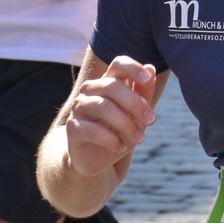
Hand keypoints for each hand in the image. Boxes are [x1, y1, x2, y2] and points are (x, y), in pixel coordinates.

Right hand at [63, 56, 157, 178]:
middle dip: (135, 103)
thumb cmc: (119, 130)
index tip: (147, 78)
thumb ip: (143, 92)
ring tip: (139, 138)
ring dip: (125, 124)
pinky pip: (92, 129)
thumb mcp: (137, 113)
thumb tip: (151, 68)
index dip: (133, 68)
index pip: (118, 64)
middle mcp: (90, 90)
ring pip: (103, 107)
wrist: (97, 158)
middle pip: (112, 85)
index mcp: (108, 81)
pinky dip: (111, 139)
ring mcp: (79, 107)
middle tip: (151, 120)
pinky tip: (120, 147)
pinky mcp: (72, 127)